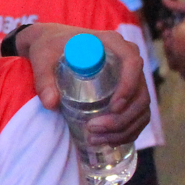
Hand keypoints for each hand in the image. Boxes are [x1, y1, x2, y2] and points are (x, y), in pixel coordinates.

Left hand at [15, 23, 149, 146]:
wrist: (53, 45)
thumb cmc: (50, 47)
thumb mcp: (42, 58)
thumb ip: (44, 79)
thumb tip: (51, 103)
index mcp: (112, 43)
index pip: (133, 62)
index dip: (129, 86)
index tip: (113, 107)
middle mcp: (127, 59)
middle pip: (140, 92)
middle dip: (122, 118)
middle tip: (93, 129)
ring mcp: (131, 77)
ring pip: (142, 108)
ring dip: (124, 129)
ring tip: (95, 139)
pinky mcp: (128, 92)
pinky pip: (138, 115)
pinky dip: (128, 131)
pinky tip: (109, 141)